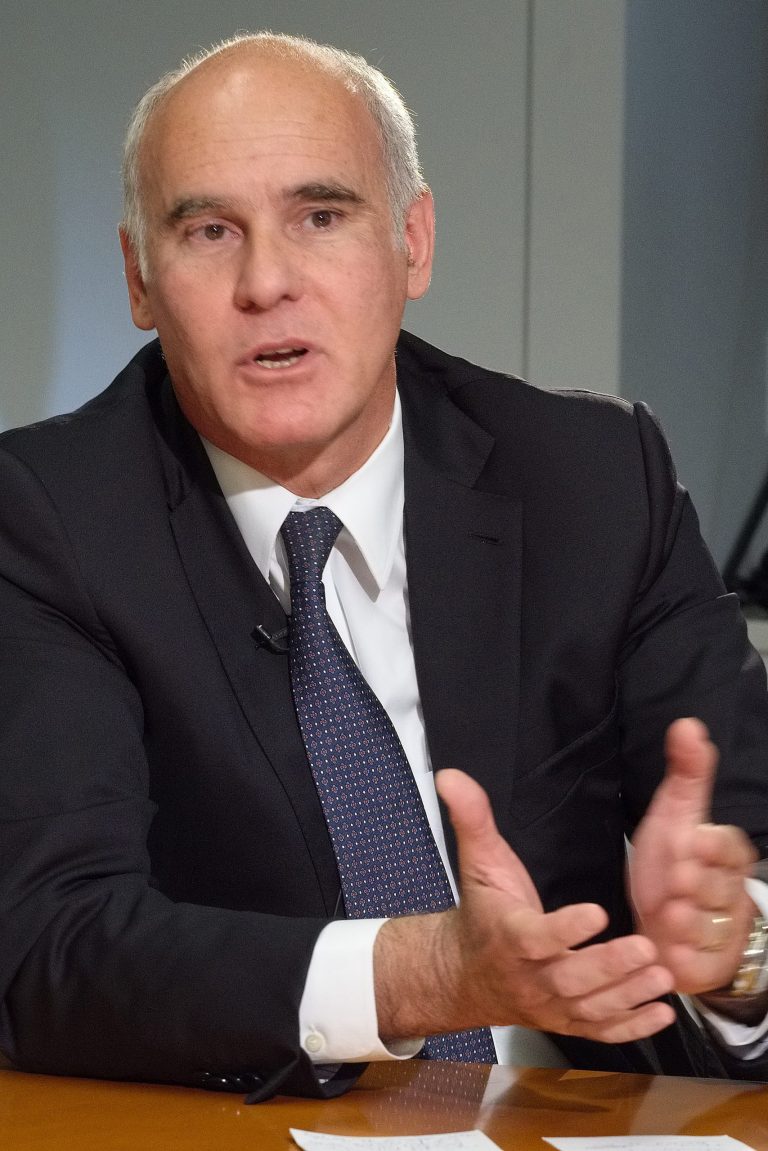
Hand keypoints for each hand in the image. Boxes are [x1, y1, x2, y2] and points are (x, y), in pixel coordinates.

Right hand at [374, 769, 675, 1044]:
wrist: (466, 973)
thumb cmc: (483, 911)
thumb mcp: (478, 862)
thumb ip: (471, 818)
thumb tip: (450, 775)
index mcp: (511, 936)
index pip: (537, 938)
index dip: (565, 929)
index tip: (596, 911)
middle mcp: (531, 977)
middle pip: (569, 979)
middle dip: (609, 966)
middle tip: (646, 947)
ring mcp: (552, 1006)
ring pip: (590, 1008)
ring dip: (628, 994)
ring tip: (661, 974)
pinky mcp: (569, 1022)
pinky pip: (600, 1032)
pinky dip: (632, 1027)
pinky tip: (662, 1011)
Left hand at [629, 717, 756, 994]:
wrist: (663, 917)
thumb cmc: (673, 859)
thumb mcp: (674, 813)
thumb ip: (686, 773)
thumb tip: (688, 724)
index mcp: (724, 853)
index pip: (730, 847)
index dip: (713, 845)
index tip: (692, 838)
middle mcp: (729, 893)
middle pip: (720, 888)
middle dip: (700, 884)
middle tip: (679, 879)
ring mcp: (721, 932)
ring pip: (712, 929)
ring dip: (692, 924)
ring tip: (671, 915)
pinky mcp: (708, 963)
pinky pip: (700, 964)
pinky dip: (685, 960)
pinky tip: (667, 953)